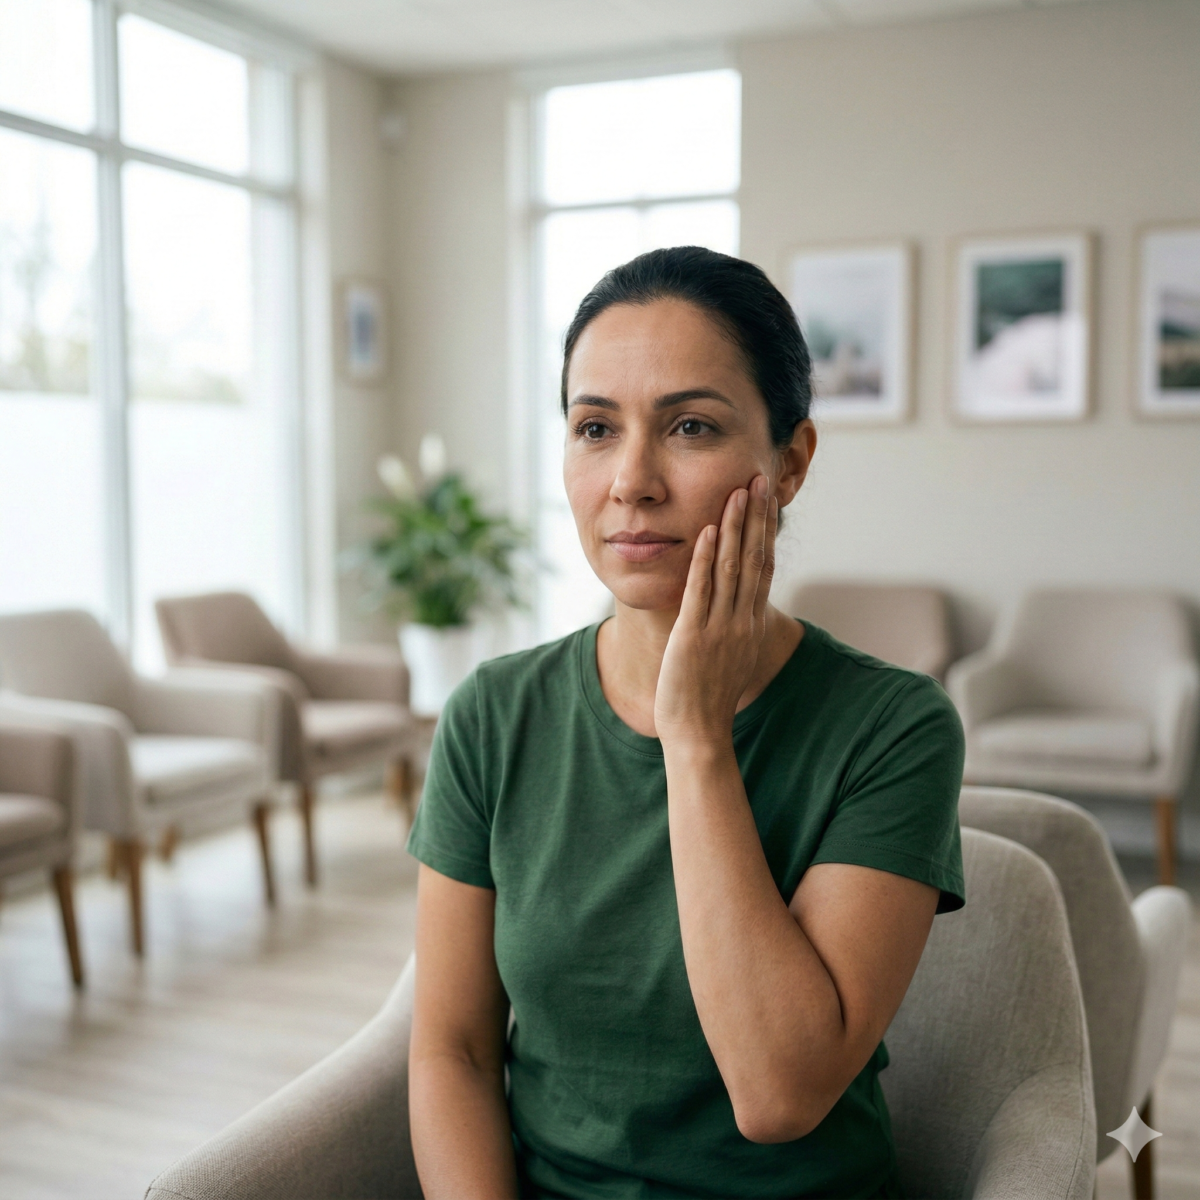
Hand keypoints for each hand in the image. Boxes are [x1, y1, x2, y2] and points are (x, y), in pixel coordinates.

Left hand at [654, 474, 777, 748]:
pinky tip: (708, 531)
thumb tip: (736, 602)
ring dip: (735, 527)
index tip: (766, 499)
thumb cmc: (709, 697)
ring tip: (737, 491)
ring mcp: (720, 628)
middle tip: (759, 478)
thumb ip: (734, 625)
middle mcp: (742, 621)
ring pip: (732, 568)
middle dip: (756, 516)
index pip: (763, 566)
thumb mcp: (730, 655)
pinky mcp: (694, 636)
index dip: (765, 530)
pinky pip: (702, 591)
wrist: (699, 733)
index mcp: (750, 624)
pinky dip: (705, 559)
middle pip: (754, 559)